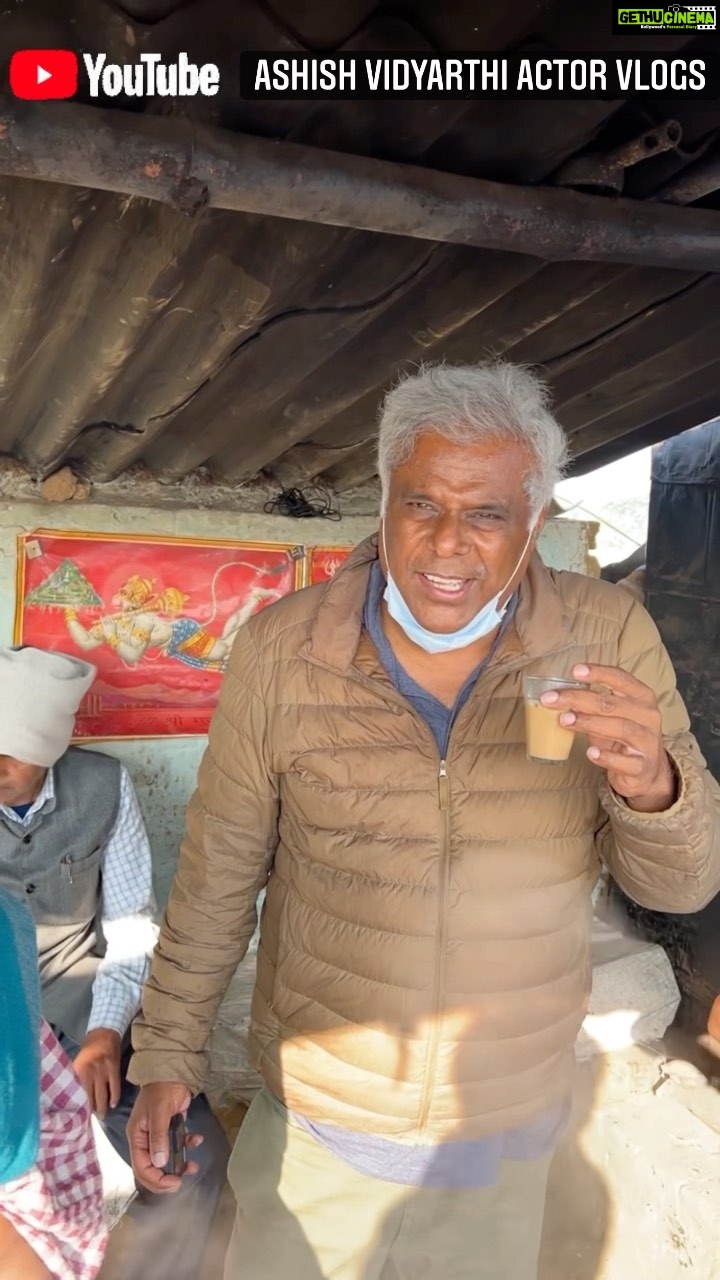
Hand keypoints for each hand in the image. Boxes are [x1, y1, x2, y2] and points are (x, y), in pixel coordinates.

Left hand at [74, 1028, 121, 1117]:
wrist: (104, 1033)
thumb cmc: (88, 1048)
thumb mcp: (77, 1062)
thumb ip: (76, 1078)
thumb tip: (72, 1096)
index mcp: (78, 1070)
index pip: (76, 1094)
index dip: (77, 1107)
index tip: (77, 1117)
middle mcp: (90, 1072)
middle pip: (90, 1098)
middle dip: (90, 1111)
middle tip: (89, 1120)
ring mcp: (103, 1071)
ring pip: (103, 1096)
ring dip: (102, 1108)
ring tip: (102, 1115)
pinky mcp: (114, 1069)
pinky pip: (115, 1088)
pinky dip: (114, 1098)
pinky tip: (113, 1104)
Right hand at [127, 1083, 202, 1194]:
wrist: (173, 1071)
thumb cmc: (162, 1089)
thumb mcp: (159, 1111)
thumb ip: (159, 1137)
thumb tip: (160, 1163)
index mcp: (137, 1137)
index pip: (141, 1167)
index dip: (156, 1179)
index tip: (174, 1182)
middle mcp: (145, 1139)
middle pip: (151, 1168)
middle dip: (165, 1178)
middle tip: (180, 1182)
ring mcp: (158, 1135)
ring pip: (165, 1160)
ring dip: (178, 1165)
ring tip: (193, 1166)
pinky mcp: (171, 1129)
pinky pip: (177, 1144)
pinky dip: (187, 1145)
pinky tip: (197, 1139)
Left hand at [541, 662, 676, 811]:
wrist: (646, 770)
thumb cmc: (623, 737)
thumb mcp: (611, 716)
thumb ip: (591, 705)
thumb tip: (557, 696)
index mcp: (642, 697)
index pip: (622, 679)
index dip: (599, 673)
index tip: (575, 670)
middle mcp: (648, 717)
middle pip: (612, 704)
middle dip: (578, 699)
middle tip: (551, 699)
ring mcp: (648, 742)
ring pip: (620, 728)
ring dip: (589, 723)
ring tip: (565, 720)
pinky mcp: (642, 767)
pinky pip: (625, 761)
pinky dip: (606, 756)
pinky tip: (590, 752)